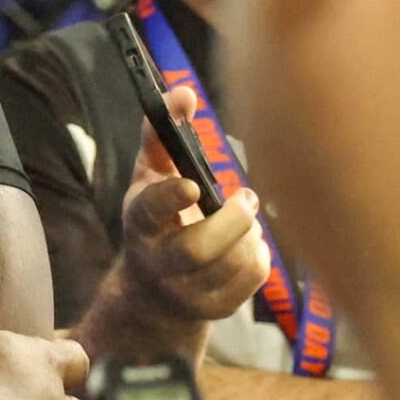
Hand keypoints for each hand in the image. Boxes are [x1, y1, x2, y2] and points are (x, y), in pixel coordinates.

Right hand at [115, 92, 271, 322]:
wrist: (152, 289)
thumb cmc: (159, 217)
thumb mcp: (150, 176)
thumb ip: (162, 133)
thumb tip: (183, 92)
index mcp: (140, 221)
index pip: (149, 211)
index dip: (170, 197)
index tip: (192, 184)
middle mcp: (157, 261)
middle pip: (197, 249)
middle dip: (231, 220)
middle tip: (245, 198)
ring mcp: (185, 291)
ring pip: (230, 266)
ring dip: (249, 236)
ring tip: (247, 218)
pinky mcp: (213, 308)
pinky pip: (251, 281)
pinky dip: (259, 257)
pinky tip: (249, 243)